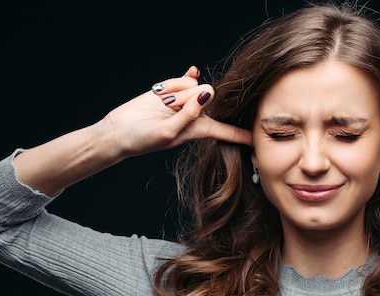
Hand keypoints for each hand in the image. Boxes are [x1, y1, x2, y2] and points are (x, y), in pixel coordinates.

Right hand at [101, 66, 251, 157]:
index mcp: (199, 131)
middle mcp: (196, 115)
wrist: (119, 130)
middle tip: (169, 109)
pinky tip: (190, 71)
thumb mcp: (169, 132)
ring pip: (195, 86)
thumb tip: (207, 92)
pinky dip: (183, 77)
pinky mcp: (173, 88)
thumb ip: (189, 114)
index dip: (243, 134)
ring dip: (178, 91)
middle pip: (210, 99)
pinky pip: (186, 78)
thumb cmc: (143, 139)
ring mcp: (185, 100)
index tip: (260, 138)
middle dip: (191, 99)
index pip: (226, 132)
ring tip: (163, 104)